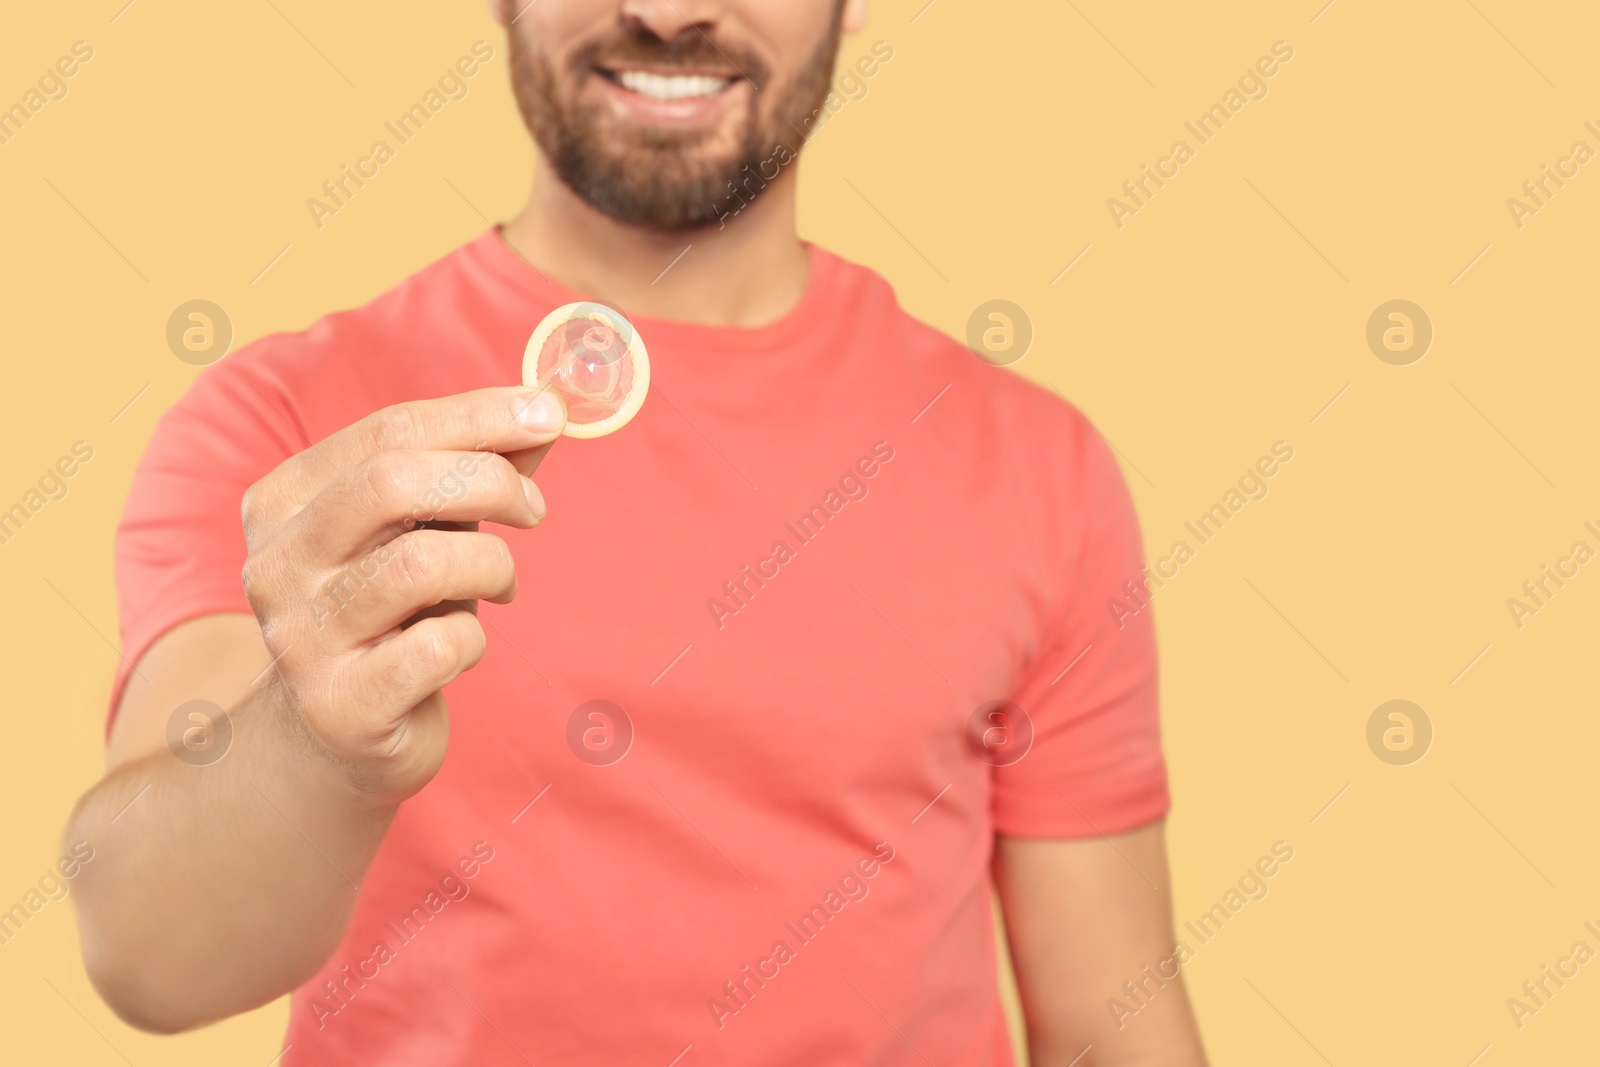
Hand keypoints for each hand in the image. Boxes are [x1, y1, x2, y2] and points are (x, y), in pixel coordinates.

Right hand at [239, 386, 565, 804]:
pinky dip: (474, 639)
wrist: (338, 738)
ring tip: (501, 584)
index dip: (480, 414)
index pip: (389, 431)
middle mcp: (276, 564)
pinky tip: (463, 649)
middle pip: (394, 483)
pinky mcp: (341, 704)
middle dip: (489, 481)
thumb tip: (545, 407)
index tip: (548, 413)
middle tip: (533, 508)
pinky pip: (440, 645)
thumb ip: (474, 468)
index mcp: (284, 503)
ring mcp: (301, 638)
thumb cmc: (392, 613)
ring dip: (492, 565)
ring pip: (424, 563)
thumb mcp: (422, 530)